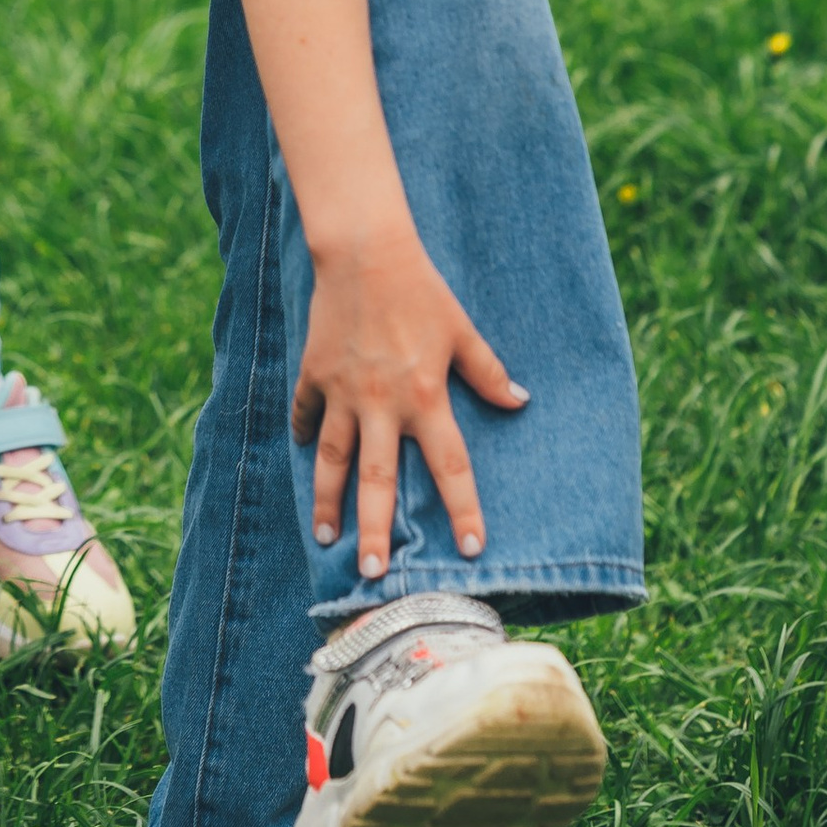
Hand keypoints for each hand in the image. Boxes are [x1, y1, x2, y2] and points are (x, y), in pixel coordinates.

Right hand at [289, 212, 527, 578]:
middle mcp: (383, 405)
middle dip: (376, 531)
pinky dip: (306, 434)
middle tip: (372, 574)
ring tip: (327, 538)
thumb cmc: (421, 290)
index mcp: (426, 397)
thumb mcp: (462, 331)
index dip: (463, 510)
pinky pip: (308, 414)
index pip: (450, 467)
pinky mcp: (315, 374)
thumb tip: (521, 402)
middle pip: (378, 480)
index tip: (471, 550)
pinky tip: (305, 453)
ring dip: (329, 501)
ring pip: (333, 460)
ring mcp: (343, 392)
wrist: (364, 251)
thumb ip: (488, 372)